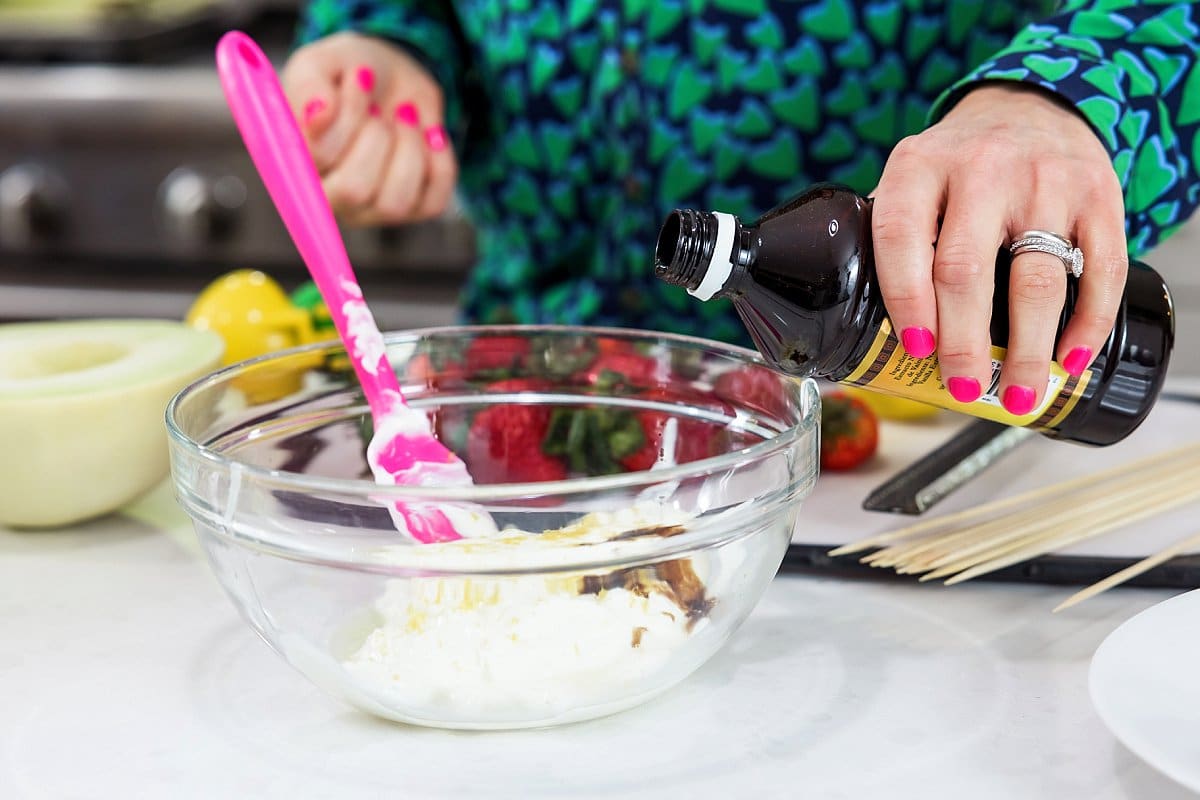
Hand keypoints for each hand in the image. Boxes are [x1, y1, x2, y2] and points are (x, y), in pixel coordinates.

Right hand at [282, 32, 457, 224]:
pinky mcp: (414, 208)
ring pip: (394, 205)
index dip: (347, 117)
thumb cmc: (345, 71)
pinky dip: (439, 161)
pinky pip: (432, 204)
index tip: (357, 79)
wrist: (392, 75)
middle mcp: (329, 198)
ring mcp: (372, 210)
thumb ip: (309, 86)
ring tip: (405, 116)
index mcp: (296, 165)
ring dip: (408, 147)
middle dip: (377, 137)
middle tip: (379, 110)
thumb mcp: (319, 63)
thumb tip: (318, 114)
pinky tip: (429, 134)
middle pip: (354, 192)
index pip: (319, 159)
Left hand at [870, 84, 1126, 414]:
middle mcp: (982, 168)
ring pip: (1036, 280)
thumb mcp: (913, 179)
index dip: (906, 302)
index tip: (916, 350)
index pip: (901, 239)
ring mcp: (1045, 181)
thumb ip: (892, 236)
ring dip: (1028, 349)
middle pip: (966, 271)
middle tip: (964, 388)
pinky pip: (1101, 269)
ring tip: (1019, 394)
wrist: (1033, 107)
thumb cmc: (960, 165)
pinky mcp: (1099, 196)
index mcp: (920, 166)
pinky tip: (1071, 358)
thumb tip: (864, 329)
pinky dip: (1088, 322)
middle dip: (963, 343)